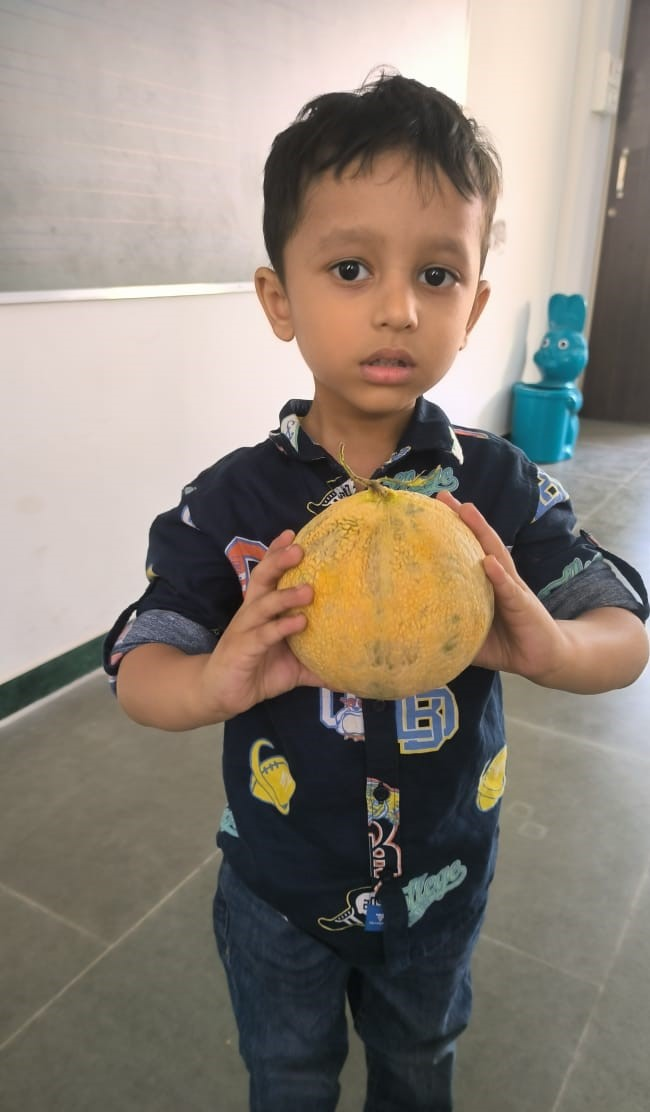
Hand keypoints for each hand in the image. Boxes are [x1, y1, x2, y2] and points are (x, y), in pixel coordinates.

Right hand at [198, 529, 322, 719]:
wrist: (221, 694)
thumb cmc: (258, 670)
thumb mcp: (293, 666)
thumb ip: (317, 663)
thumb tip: (350, 671)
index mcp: (261, 608)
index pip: (268, 573)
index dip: (277, 552)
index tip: (293, 533)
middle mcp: (252, 612)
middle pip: (262, 578)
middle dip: (278, 560)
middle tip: (300, 549)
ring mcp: (246, 629)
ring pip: (263, 604)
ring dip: (285, 595)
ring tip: (309, 590)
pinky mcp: (243, 649)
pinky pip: (264, 634)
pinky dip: (282, 627)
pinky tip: (300, 623)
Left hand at [436, 491, 568, 683]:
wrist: (544, 658)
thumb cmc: (506, 644)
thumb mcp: (473, 636)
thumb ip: (451, 628)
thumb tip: (414, 633)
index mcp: (487, 582)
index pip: (468, 551)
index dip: (451, 531)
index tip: (429, 511)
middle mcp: (501, 578)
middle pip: (481, 542)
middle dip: (464, 519)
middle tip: (443, 496)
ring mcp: (513, 589)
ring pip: (497, 555)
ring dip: (482, 532)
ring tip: (467, 511)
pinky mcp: (524, 606)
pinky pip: (509, 590)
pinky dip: (499, 576)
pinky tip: (488, 562)